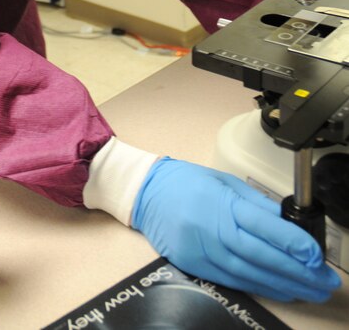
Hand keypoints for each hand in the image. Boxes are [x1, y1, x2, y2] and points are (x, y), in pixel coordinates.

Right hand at [131, 157, 341, 301]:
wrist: (146, 193)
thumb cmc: (185, 181)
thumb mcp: (223, 180)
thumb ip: (255, 203)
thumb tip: (285, 223)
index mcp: (221, 203)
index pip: (264, 226)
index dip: (293, 243)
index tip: (316, 255)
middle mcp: (212, 229)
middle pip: (261, 256)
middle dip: (297, 271)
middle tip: (324, 281)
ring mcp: (202, 251)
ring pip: (249, 274)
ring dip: (283, 284)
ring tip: (309, 290)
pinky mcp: (194, 266)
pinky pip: (232, 281)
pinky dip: (259, 287)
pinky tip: (279, 289)